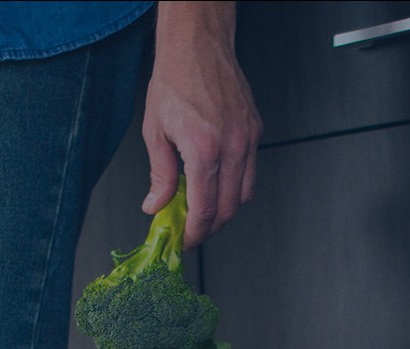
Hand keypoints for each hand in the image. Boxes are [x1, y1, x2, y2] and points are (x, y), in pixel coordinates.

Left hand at [141, 2, 261, 248]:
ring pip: (245, 192)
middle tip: (192, 229)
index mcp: (204, 150)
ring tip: (204, 206)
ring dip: (226, 207)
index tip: (186, 240)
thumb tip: (156, 205)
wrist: (198, 46)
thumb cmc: (175, 80)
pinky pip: (250, 169)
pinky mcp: (255, 130)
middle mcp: (232, 147)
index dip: (195, 232)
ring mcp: (248, 139)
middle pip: (230, 207)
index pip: (206, 209)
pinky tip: (216, 179)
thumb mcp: (155, 130)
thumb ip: (159, 174)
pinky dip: (235, 183)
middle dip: (211, 226)